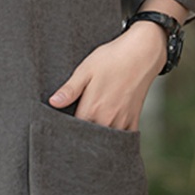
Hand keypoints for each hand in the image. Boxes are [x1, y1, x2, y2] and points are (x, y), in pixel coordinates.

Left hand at [47, 22, 166, 129]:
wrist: (141, 53)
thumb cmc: (111, 59)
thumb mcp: (85, 70)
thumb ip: (70, 90)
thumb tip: (53, 103)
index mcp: (92, 108)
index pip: (74, 129)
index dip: (67, 129)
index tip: (62, 126)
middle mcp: (108, 119)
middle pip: (90, 138)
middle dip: (82, 136)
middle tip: (75, 130)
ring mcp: (123, 120)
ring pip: (107, 141)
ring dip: (98, 139)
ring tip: (91, 132)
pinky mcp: (134, 119)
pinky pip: (125, 138)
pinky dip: (117, 139)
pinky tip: (109, 133)